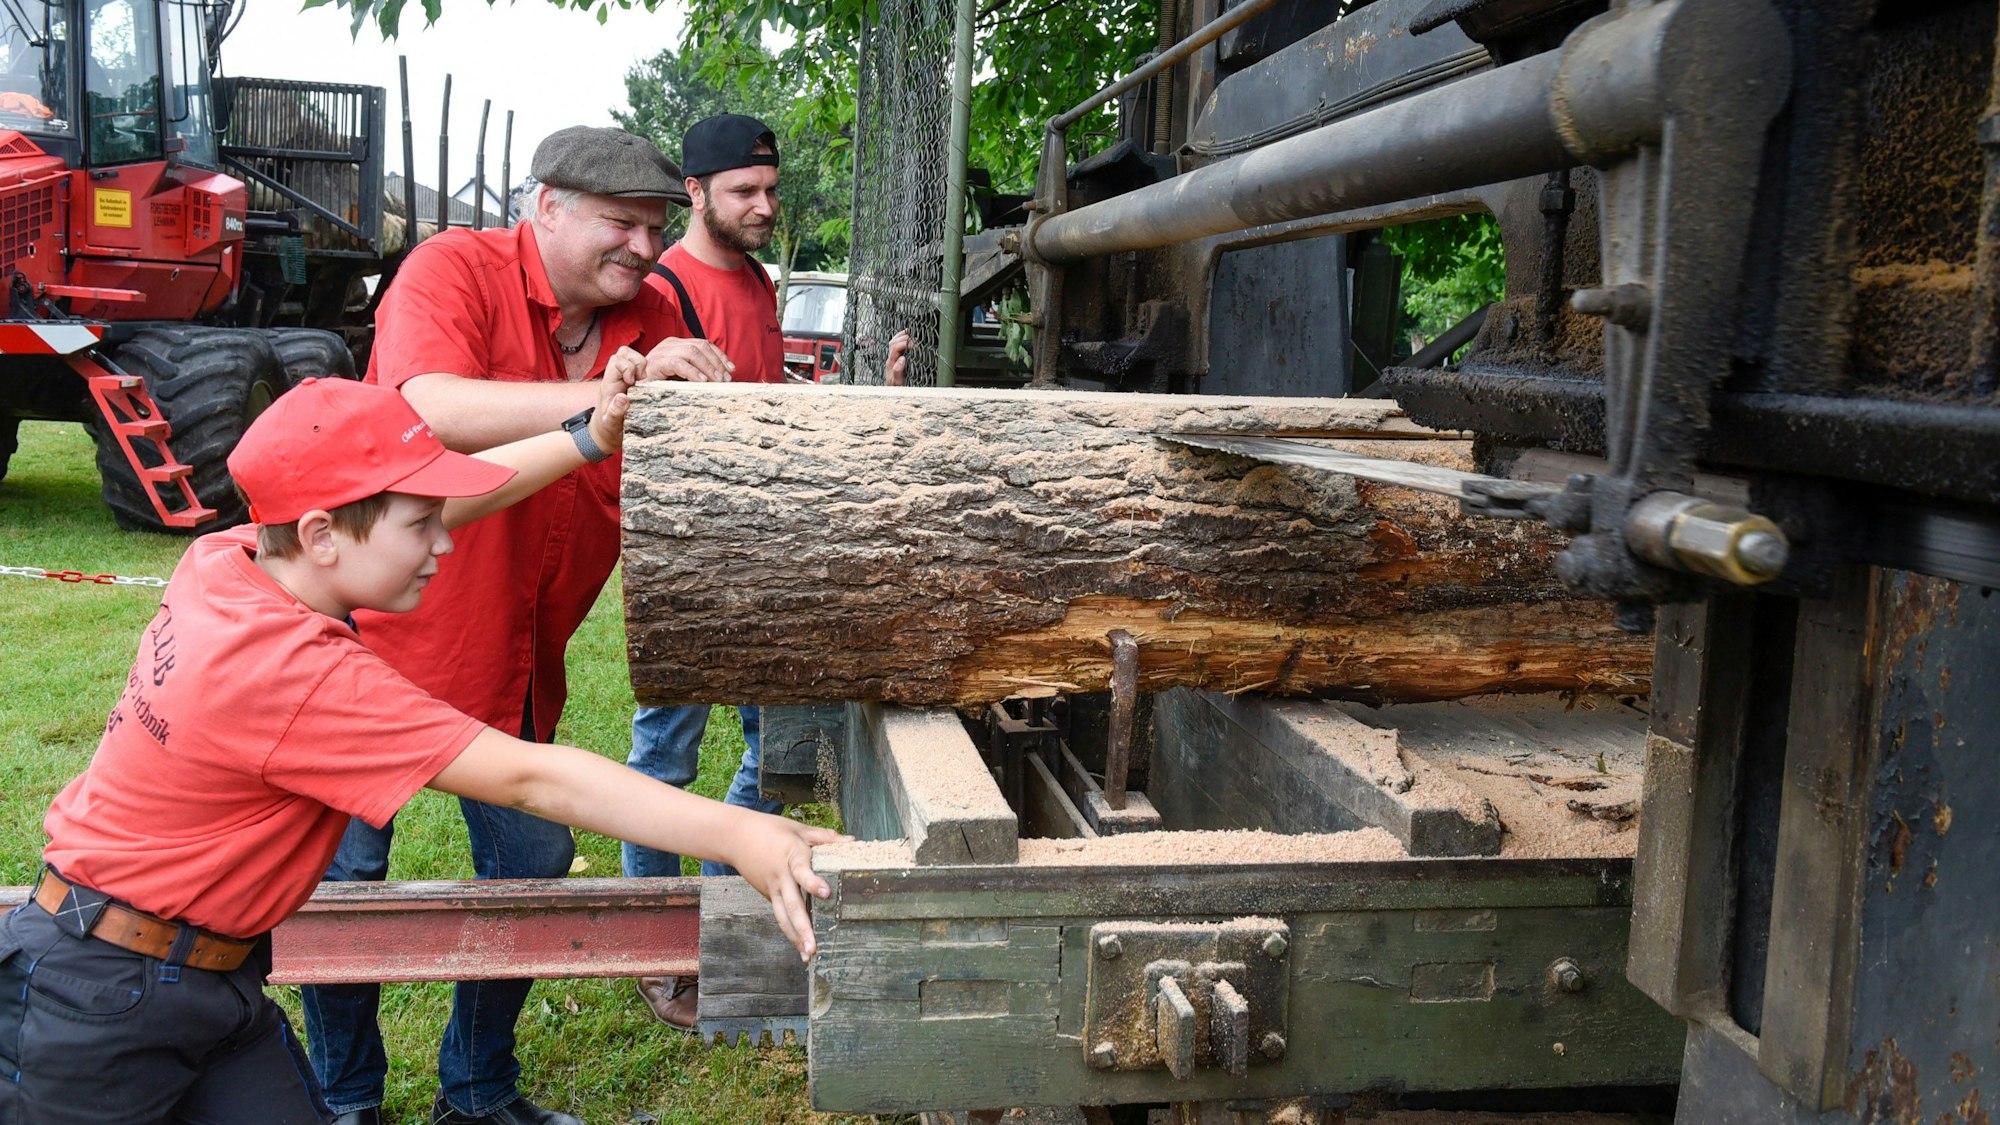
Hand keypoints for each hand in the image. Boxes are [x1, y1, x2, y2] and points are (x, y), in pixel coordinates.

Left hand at [590, 347, 640, 453]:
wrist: (605, 434)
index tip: (633, 383)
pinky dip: (646, 371)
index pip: (617, 360)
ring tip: (645, 381)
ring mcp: (625, 379)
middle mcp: (616, 378)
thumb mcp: (610, 424)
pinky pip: (639, 367)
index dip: (628, 367)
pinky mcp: (633, 384)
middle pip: (624, 352)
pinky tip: (648, 386)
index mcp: (609, 384)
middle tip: (641, 379)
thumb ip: (615, 412)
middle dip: (636, 361)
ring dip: (641, 364)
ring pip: (632, 356)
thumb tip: (623, 397)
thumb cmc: (607, 430)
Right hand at [643, 336, 734, 382]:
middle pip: (700, 346)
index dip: (719, 356)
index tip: (731, 370)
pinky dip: (693, 372)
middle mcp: (670, 343)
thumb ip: (696, 371)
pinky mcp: (657, 362)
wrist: (634, 390)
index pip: (703, 344)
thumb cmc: (659, 385)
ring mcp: (663, 351)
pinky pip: (679, 363)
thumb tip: (722, 377)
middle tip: (726, 379)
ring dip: (708, 367)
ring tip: (717, 381)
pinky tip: (702, 382)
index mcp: (677, 344)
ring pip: (692, 352)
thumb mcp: (681, 376)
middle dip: (716, 362)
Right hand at [730, 812, 850, 959]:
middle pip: (792, 905)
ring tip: (807, 955)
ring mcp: (772, 888)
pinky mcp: (768, 895)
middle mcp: (781, 876)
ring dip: (795, 937)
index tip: (825, 893)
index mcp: (791, 856)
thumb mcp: (798, 829)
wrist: (736, 837)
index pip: (802, 870)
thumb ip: (825, 837)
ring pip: (783, 916)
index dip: (813, 882)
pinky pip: (780, 914)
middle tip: (813, 948)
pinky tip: (800, 945)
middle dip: (803, 928)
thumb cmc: (770, 830)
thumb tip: (853, 841)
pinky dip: (790, 930)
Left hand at [884, 330, 910, 386]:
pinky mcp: (895, 360)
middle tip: (913, 337)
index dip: (904, 343)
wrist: (894, 394)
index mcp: (891, 363)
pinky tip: (907, 338)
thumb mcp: (898, 383)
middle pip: (893, 343)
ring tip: (910, 333)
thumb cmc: (897, 389)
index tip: (914, 344)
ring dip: (900, 336)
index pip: (895, 348)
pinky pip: (895, 346)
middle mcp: (890, 360)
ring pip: (893, 343)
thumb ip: (898, 372)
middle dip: (902, 337)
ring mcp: (892, 359)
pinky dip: (900, 340)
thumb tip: (902, 359)